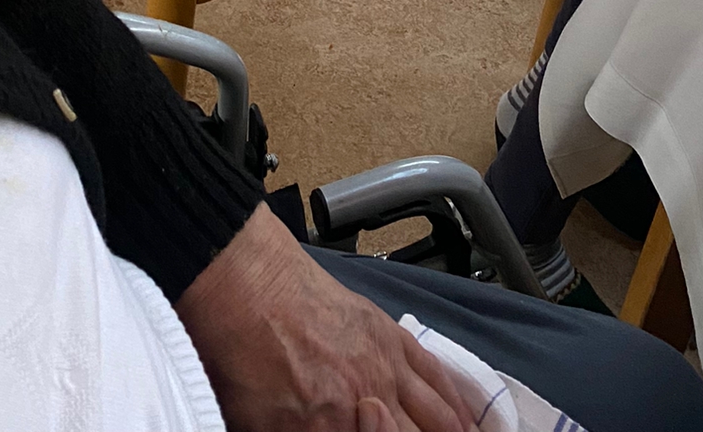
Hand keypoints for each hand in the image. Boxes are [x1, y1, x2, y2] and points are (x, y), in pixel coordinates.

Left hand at [177, 205, 476, 431]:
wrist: (244, 284)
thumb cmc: (236, 354)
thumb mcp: (254, 424)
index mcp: (331, 430)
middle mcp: (370, 402)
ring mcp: (386, 366)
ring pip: (440, 418)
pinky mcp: (390, 334)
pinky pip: (436, 374)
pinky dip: (455, 401)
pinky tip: (465, 417)